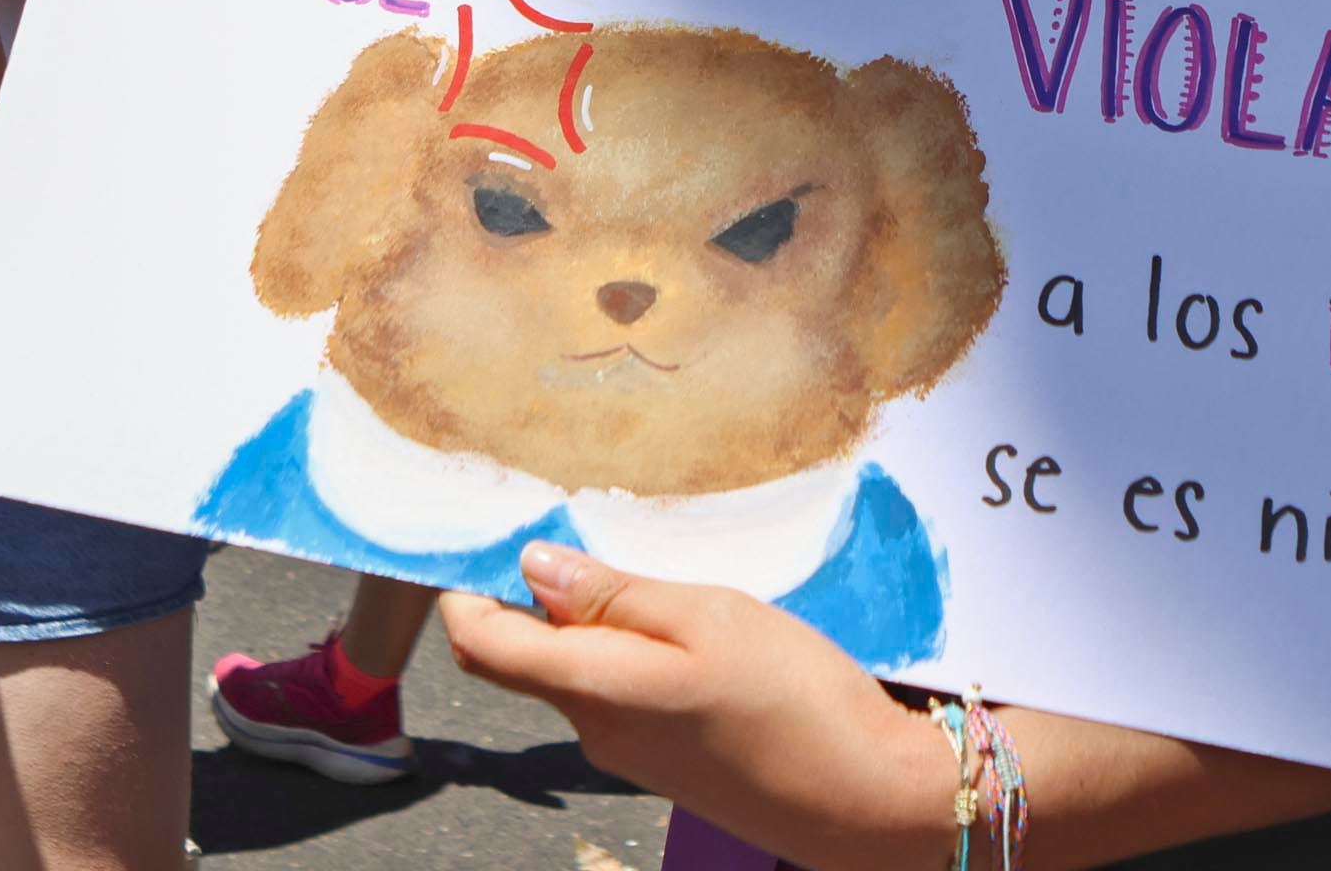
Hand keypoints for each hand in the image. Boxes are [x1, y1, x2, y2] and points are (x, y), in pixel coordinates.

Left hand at [441, 545, 950, 870]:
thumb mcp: (708, 615)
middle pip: (522, 657)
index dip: (465, 587)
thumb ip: (615, 594)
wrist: (865, 802)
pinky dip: (627, 652)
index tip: (484, 533)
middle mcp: (593, 728)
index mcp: (592, 687)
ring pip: (575, 672)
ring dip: (591, 621)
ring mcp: (627, 752)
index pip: (479, 643)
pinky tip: (686, 628)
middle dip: (531, 594)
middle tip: (579, 529)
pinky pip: (617, 694)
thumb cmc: (793, 697)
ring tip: (653, 573)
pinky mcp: (664, 762)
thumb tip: (533, 566)